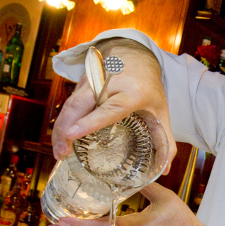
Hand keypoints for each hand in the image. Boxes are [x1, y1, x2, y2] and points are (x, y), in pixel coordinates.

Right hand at [51, 39, 176, 172]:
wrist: (137, 55)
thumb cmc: (149, 86)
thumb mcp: (161, 111)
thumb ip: (165, 140)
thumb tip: (165, 170)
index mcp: (132, 92)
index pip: (110, 108)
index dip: (91, 122)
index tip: (74, 134)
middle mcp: (109, 83)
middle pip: (81, 105)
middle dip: (67, 130)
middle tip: (62, 154)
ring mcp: (93, 80)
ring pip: (71, 103)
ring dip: (61, 127)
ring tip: (60, 151)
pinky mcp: (83, 81)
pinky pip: (70, 101)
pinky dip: (63, 120)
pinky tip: (62, 138)